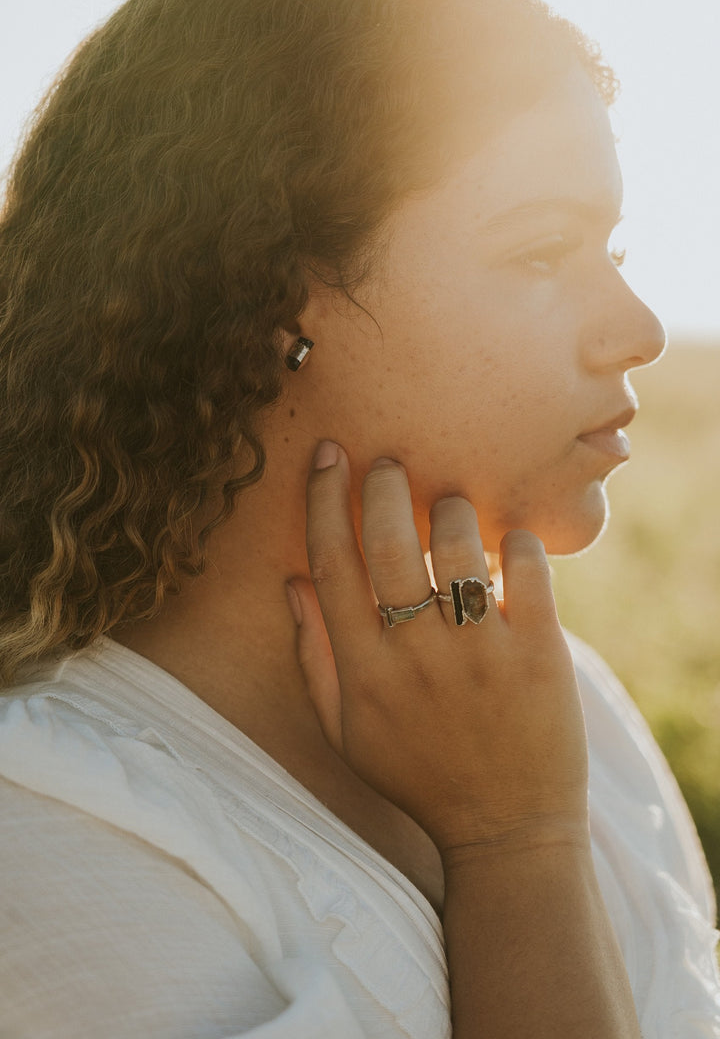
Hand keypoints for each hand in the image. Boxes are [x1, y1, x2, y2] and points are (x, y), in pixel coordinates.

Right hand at [287, 441, 589, 857]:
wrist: (507, 829)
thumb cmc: (419, 777)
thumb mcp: (346, 731)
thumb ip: (313, 657)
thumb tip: (292, 581)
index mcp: (364, 671)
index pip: (332, 563)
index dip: (325, 499)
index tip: (329, 455)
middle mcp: (416, 657)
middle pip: (390, 543)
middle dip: (384, 484)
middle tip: (388, 460)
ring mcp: (480, 655)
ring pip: (458, 546)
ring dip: (451, 507)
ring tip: (449, 504)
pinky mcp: (539, 655)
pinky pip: (528, 571)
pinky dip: (517, 542)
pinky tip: (507, 541)